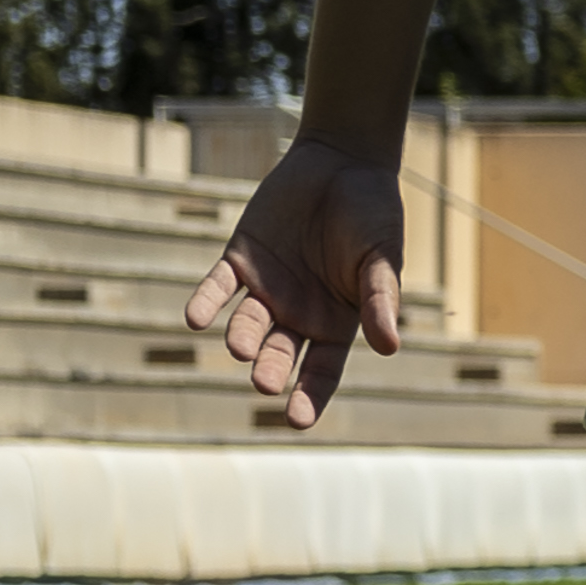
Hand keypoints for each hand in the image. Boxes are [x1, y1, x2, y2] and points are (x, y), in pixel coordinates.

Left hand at [185, 134, 403, 427]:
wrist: (343, 162)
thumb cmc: (374, 214)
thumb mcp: (383, 257)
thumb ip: (380, 300)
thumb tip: (389, 348)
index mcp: (337, 321)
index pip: (322, 371)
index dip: (310, 397)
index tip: (296, 422)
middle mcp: (298, 313)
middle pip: (280, 354)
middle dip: (271, 370)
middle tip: (264, 382)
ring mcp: (266, 288)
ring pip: (247, 324)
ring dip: (242, 336)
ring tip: (240, 346)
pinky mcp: (240, 259)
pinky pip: (218, 287)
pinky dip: (206, 303)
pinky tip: (196, 320)